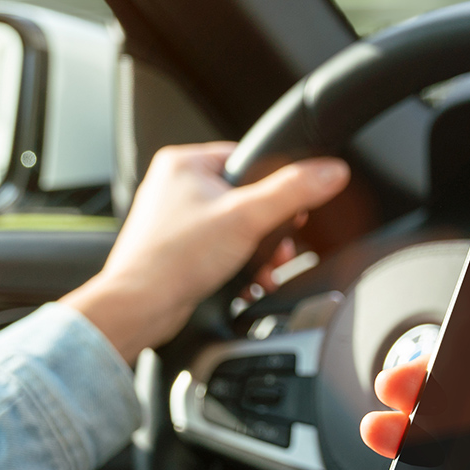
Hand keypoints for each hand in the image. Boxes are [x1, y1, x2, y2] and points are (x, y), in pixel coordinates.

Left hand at [61, 142, 348, 360]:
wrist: (140, 308)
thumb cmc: (173, 260)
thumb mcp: (247, 218)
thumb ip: (293, 192)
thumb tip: (330, 171)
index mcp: (184, 163)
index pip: (248, 161)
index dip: (275, 188)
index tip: (290, 211)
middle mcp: (175, 187)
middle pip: (245, 199)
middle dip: (269, 231)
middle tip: (279, 248)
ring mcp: (174, 220)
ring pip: (235, 229)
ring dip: (257, 253)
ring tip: (265, 271)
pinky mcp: (177, 251)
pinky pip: (220, 251)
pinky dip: (238, 266)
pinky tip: (248, 283)